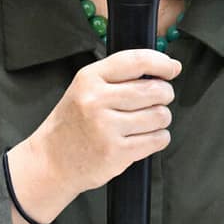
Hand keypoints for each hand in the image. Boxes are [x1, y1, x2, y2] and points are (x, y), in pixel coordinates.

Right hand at [21, 48, 180, 193]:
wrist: (52, 161)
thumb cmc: (73, 124)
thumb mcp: (84, 89)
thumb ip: (117, 77)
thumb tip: (164, 68)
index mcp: (89, 79)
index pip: (135, 61)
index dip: (161, 62)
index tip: (172, 67)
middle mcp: (96, 101)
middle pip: (154, 90)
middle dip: (165, 94)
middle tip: (159, 99)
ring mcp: (107, 128)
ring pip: (159, 115)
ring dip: (162, 118)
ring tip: (148, 121)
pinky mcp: (117, 152)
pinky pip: (157, 139)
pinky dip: (159, 137)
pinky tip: (147, 137)